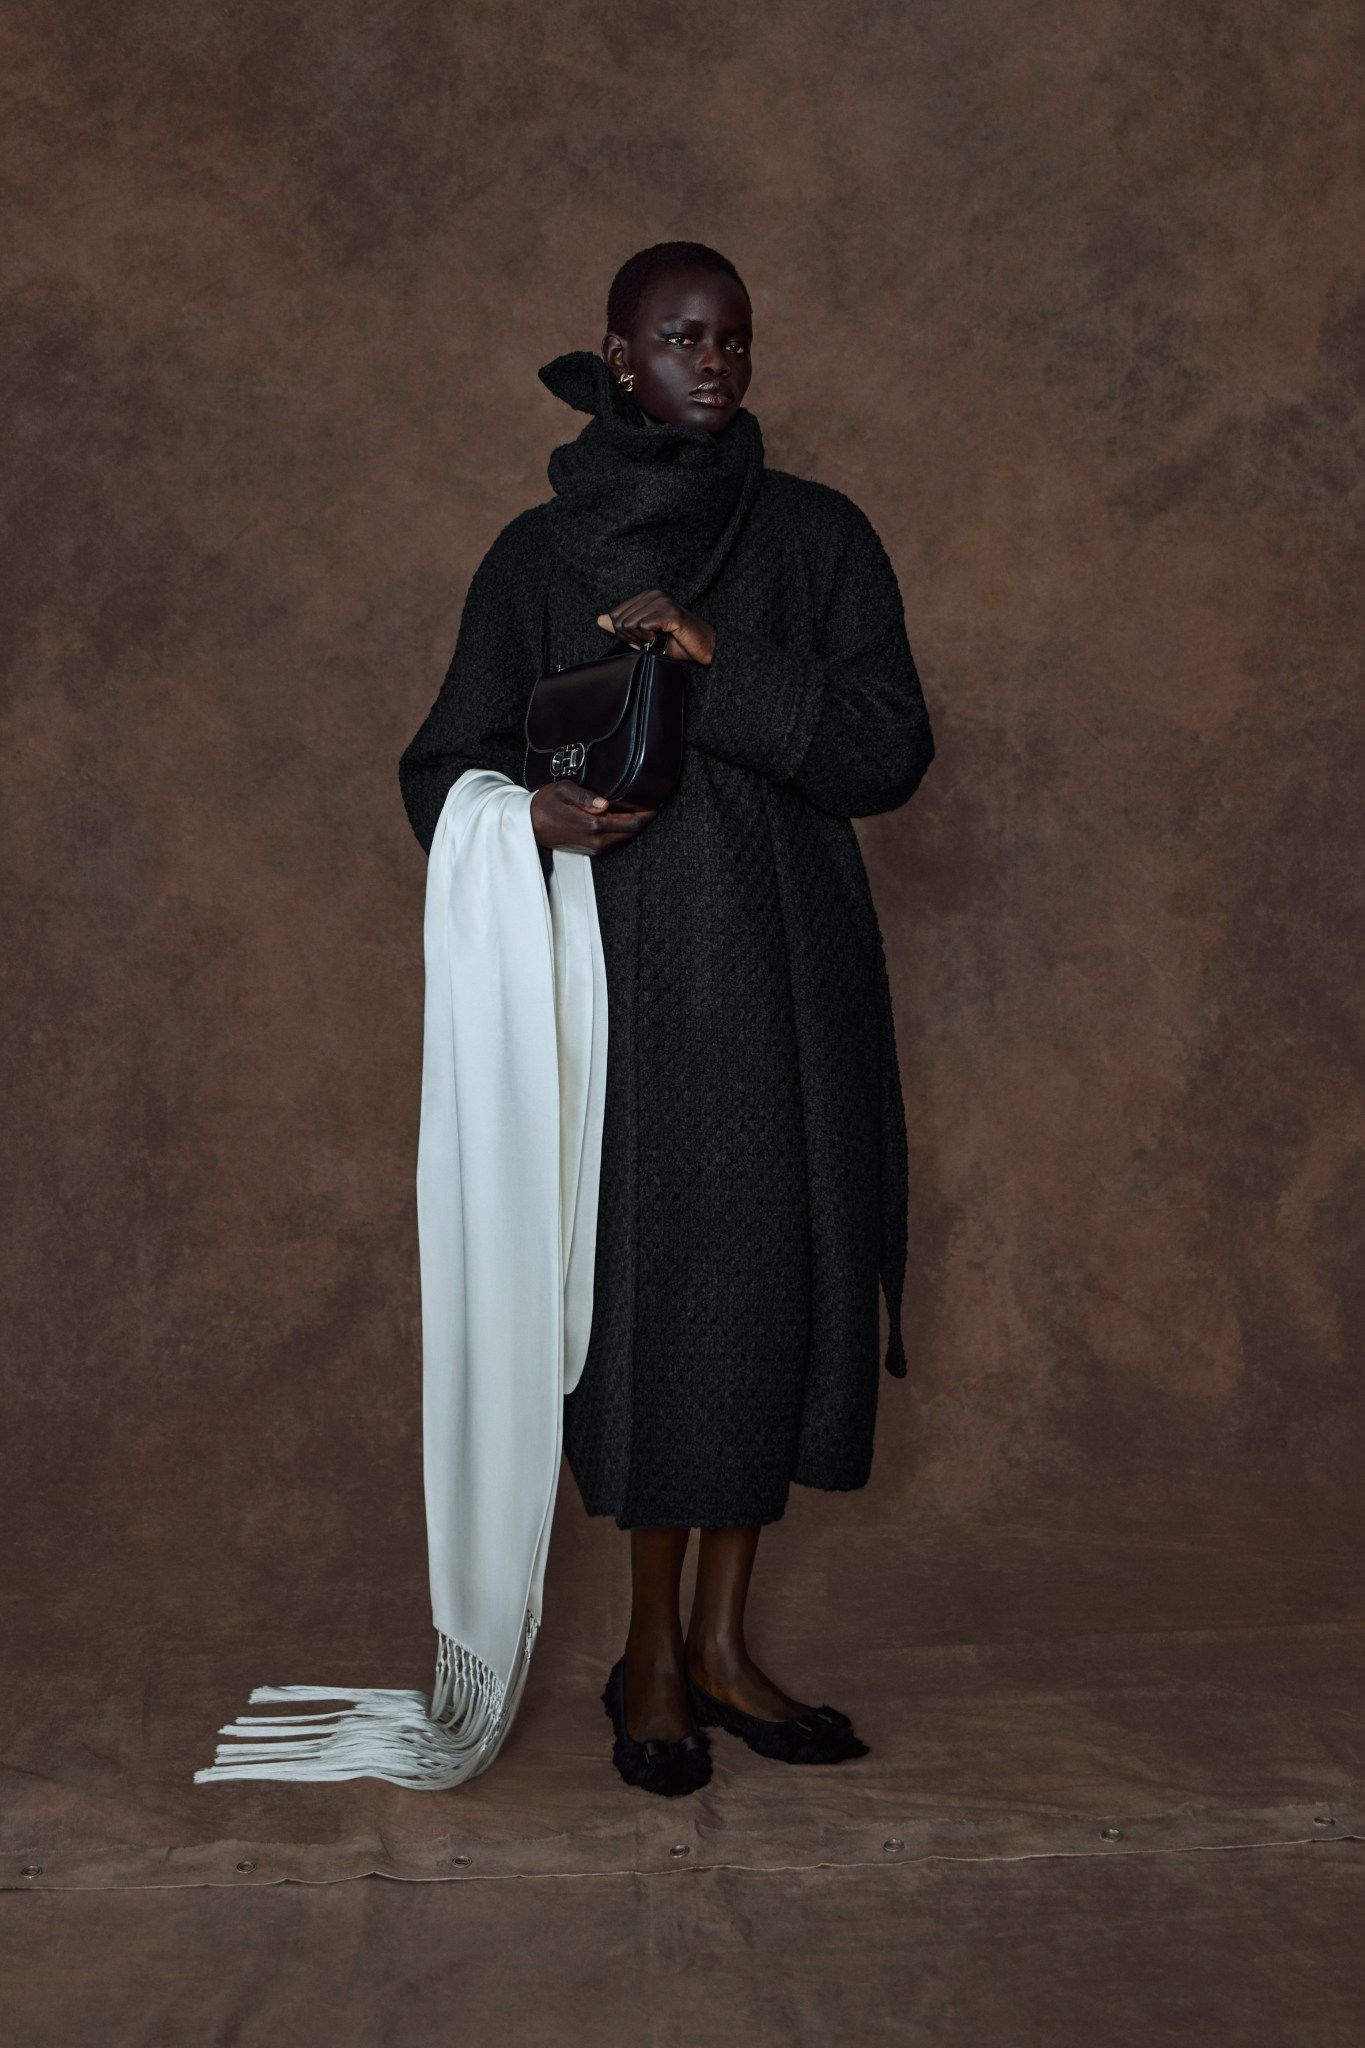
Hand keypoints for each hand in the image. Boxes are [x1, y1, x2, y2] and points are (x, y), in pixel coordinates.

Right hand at [530, 777, 656, 854]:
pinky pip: (612, 841)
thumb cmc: (544, 804)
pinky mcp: (589, 850)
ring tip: (637, 810)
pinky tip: (620, 819)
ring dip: (631, 826)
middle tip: (649, 805)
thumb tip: (605, 803)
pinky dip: (620, 831)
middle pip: (630, 832)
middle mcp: (596, 840)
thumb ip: (586, 796)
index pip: (631, 823)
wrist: (527, 824)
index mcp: (593, 825)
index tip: (655, 804)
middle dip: (642, 820)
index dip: (646, 814)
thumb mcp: (563, 790)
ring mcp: (593, 847)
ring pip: (622, 838)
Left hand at [595, 590, 715, 665]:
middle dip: (632, 638)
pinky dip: (651, 638)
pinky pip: (644, 626)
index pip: (615, 615)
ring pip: (630, 625)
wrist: (704, 648)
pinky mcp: (669, 612)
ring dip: (643, 639)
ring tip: (659, 639)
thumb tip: (600, 619)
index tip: (643, 638)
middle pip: (620, 621)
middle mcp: (653, 594)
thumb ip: (622, 627)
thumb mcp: (644, 635)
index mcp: (646, 596)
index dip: (624, 634)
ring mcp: (662, 601)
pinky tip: (664, 638)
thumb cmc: (677, 642)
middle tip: (652, 641)